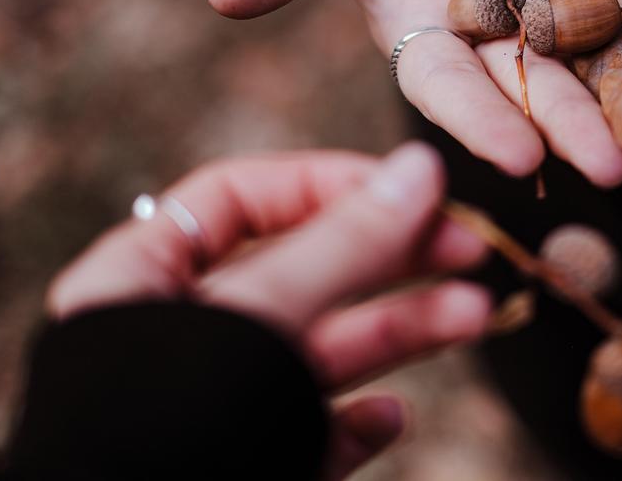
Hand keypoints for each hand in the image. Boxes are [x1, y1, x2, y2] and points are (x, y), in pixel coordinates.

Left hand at [48, 143, 490, 479]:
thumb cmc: (165, 432)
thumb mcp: (261, 316)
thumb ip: (344, 245)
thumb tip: (419, 169)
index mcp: (145, 280)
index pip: (241, 199)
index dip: (328, 182)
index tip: (408, 188)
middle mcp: (183, 337)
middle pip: (303, 268)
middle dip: (392, 257)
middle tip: (469, 247)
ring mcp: (219, 403)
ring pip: (321, 349)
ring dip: (401, 330)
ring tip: (476, 315)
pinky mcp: (250, 460)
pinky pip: (312, 429)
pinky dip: (357, 423)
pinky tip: (389, 417)